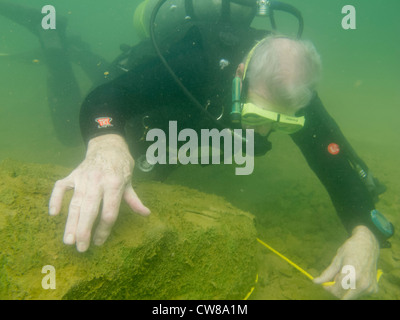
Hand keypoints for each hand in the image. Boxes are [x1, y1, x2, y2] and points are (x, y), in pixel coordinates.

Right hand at [48, 134, 149, 251]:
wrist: (108, 144)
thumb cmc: (121, 165)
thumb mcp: (129, 181)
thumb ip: (134, 200)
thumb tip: (146, 214)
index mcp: (115, 184)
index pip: (109, 211)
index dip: (105, 229)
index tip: (100, 242)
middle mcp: (98, 181)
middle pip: (90, 209)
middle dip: (85, 230)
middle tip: (81, 248)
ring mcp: (83, 177)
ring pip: (75, 202)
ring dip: (70, 222)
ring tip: (68, 240)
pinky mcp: (72, 174)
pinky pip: (60, 187)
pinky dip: (55, 198)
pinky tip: (53, 213)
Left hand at [313, 225, 379, 299]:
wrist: (368, 244)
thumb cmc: (351, 250)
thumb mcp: (337, 260)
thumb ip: (327, 273)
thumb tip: (315, 282)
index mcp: (352, 276)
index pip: (336, 290)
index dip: (328, 288)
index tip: (325, 284)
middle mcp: (363, 284)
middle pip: (343, 297)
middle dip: (336, 290)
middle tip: (335, 279)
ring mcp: (370, 287)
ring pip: (350, 296)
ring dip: (345, 290)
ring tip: (346, 275)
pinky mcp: (374, 289)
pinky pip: (358, 294)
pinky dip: (353, 289)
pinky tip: (354, 277)